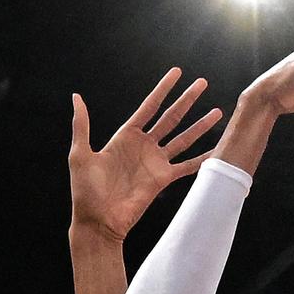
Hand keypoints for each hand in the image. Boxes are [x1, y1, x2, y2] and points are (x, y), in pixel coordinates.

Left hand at [68, 68, 223, 241]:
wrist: (98, 221)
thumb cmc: (85, 191)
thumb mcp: (80, 154)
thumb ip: (82, 125)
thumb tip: (76, 98)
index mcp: (125, 136)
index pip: (149, 106)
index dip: (163, 89)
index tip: (177, 73)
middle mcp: (144, 146)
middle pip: (171, 117)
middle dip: (187, 100)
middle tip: (203, 83)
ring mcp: (155, 162)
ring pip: (183, 138)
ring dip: (200, 126)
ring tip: (218, 112)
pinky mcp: (163, 179)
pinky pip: (187, 166)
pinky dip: (202, 158)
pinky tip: (217, 149)